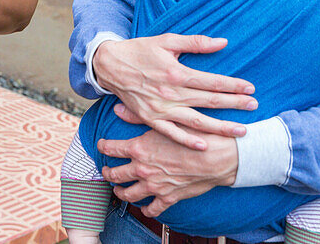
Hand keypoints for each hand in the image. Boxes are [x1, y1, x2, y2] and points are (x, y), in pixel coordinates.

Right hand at [92, 34, 256, 148]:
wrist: (110, 65)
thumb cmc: (140, 50)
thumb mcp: (167, 41)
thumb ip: (196, 43)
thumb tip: (223, 42)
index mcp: (177, 73)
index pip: (212, 81)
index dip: (234, 85)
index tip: (251, 88)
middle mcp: (171, 93)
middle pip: (210, 101)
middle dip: (235, 104)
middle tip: (255, 107)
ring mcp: (161, 108)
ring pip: (197, 121)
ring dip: (221, 127)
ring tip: (241, 131)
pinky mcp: (150, 118)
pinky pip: (172, 132)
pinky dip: (188, 140)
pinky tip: (205, 145)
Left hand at [98, 127, 237, 216]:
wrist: (217, 157)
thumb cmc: (193, 136)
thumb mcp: (165, 120)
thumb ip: (138, 116)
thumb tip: (117, 109)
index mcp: (139, 148)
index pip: (111, 148)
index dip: (103, 146)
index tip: (101, 145)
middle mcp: (142, 168)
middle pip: (115, 174)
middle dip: (107, 172)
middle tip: (107, 171)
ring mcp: (154, 185)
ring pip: (128, 195)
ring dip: (120, 192)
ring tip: (118, 190)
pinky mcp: (168, 198)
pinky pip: (152, 209)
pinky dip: (146, 210)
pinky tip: (144, 208)